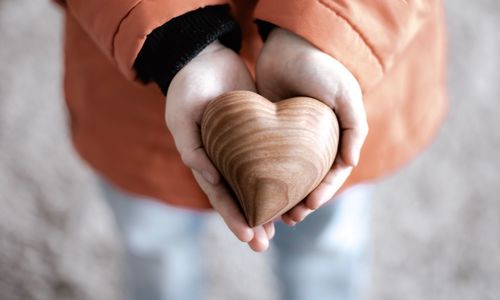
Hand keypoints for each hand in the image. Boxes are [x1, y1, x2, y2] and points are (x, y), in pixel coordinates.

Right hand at [166, 41, 274, 251]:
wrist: (206, 57)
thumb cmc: (188, 87)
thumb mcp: (182, 116)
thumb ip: (191, 147)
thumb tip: (211, 178)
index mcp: (204, 160)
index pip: (219, 196)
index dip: (232, 217)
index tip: (248, 237)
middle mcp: (224, 159)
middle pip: (239, 197)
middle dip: (251, 221)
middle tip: (263, 245)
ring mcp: (243, 148)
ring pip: (257, 183)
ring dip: (267, 205)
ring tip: (283, 226)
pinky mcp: (259, 133)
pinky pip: (271, 159)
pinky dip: (280, 176)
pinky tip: (294, 189)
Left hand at [256, 28, 367, 225]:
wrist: (287, 43)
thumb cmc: (320, 66)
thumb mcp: (344, 93)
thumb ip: (354, 126)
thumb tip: (351, 163)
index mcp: (335, 135)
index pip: (332, 172)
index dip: (324, 191)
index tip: (310, 205)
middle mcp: (314, 140)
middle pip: (309, 179)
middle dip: (302, 201)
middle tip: (291, 218)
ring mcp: (291, 138)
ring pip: (288, 175)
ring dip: (283, 196)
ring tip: (274, 215)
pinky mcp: (269, 132)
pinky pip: (267, 160)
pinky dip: (264, 178)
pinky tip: (255, 191)